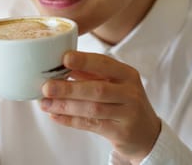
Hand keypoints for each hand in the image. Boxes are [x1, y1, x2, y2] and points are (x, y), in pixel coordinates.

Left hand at [40, 51, 160, 162]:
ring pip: (92, 109)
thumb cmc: (124, 101)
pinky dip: (70, 120)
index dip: (84, 61)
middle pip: (97, 89)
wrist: (147, 133)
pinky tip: (55, 115)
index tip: (64, 58)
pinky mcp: (121, 133)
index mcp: (127, 74)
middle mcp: (130, 92)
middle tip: (46, 86)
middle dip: (69, 88)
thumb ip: (90, 73)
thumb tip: (60, 64)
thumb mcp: (114, 83)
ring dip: (65, 106)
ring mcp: (128, 114)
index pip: (105, 64)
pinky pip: (91, 125)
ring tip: (45, 103)